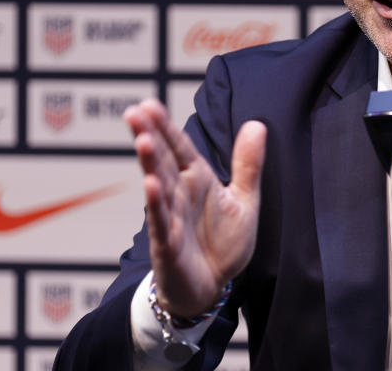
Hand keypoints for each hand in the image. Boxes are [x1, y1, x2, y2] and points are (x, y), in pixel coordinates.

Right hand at [124, 98, 264, 317]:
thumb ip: (248, 163)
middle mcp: (180, 194)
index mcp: (197, 180)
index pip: (180, 148)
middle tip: (135, 112)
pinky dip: (156, 205)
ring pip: (159, 187)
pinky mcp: (169, 245)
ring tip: (143, 140)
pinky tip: (150, 185)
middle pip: (163, 161)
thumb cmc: (222, 243)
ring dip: (150, 165)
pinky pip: (161, 222)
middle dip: (149, 136)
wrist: (213, 287)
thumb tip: (257, 123)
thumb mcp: (244, 199)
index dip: (166, 127)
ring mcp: (171, 218)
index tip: (148, 104)